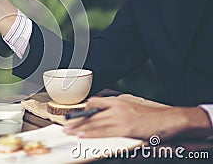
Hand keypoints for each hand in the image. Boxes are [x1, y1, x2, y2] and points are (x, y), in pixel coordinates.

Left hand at [62, 97, 211, 139]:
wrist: (170, 120)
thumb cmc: (152, 117)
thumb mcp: (131, 110)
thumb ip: (116, 113)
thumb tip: (103, 120)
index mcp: (118, 101)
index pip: (95, 103)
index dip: (83, 111)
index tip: (74, 116)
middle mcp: (117, 107)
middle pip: (91, 114)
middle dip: (77, 121)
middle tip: (65, 126)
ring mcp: (120, 117)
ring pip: (95, 123)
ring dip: (79, 128)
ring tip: (69, 132)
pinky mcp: (125, 128)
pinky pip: (104, 131)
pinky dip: (91, 133)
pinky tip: (83, 135)